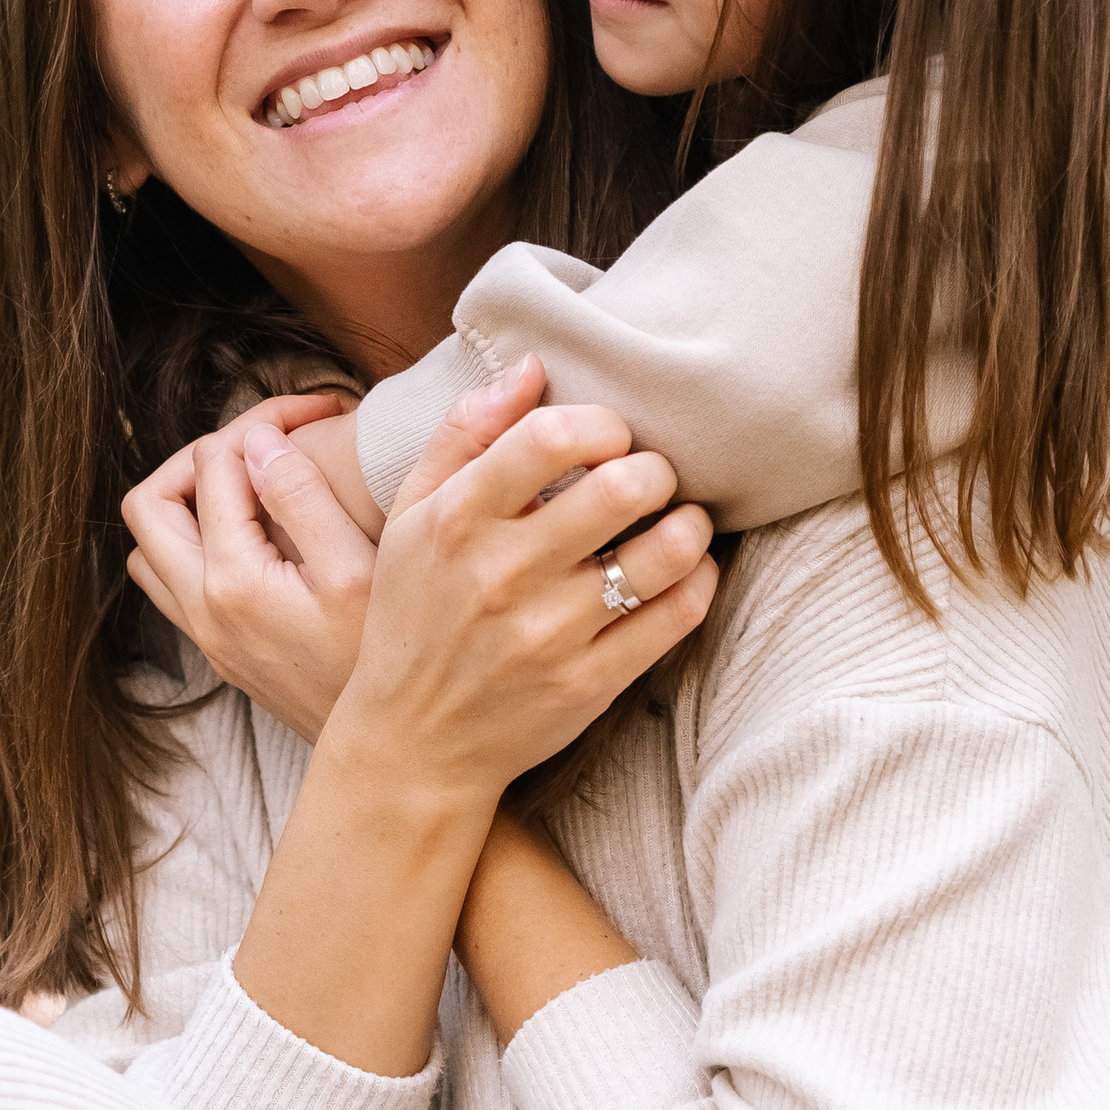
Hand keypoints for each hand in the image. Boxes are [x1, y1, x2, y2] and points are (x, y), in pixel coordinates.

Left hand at [122, 391, 373, 744]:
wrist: (392, 753)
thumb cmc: (388, 661)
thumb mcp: (361, 570)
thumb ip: (305, 498)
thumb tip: (261, 441)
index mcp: (233, 579)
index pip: (215, 461)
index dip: (266, 419)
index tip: (322, 411)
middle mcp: (202, 608)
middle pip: (150, 502)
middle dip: (202, 456)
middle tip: (267, 443)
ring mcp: (205, 635)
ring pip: (150, 547)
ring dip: (189, 504)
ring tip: (255, 486)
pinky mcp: (220, 653)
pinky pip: (172, 582)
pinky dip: (197, 544)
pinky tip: (259, 538)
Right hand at [329, 356, 715, 808]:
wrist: (413, 743)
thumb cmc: (415, 615)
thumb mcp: (411, 517)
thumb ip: (465, 434)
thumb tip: (533, 365)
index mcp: (455, 521)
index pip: (551, 438)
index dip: (601, 424)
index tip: (608, 439)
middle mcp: (501, 575)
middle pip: (620, 488)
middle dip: (654, 470)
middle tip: (651, 478)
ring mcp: (549, 634)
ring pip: (664, 553)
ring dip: (689, 524)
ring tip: (678, 521)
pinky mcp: (590, 684)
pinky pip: (677, 616)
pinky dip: (698, 581)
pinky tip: (684, 571)